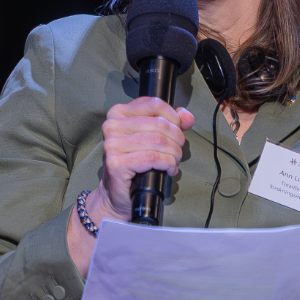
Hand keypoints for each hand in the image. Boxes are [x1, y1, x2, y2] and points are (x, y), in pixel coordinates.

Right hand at [66, 97, 193, 277]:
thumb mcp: (153, 137)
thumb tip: (188, 117)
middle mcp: (111, 126)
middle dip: (177, 139)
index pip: (154, 104)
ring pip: (158, 141)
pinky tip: (169, 169)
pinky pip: (153, 157)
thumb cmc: (136, 165)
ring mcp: (112, 144)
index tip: (178, 131)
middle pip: (159, 124)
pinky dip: (168, 163)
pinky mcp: (116, 163)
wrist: (118, 195)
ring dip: (174, 153)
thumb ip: (172, 123)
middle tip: (177, 152)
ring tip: (174, 161)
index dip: (173, 117)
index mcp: (118, 113)